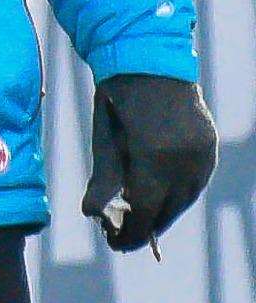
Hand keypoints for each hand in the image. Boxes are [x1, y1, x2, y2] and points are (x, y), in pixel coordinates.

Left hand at [81, 73, 217, 252]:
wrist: (149, 58)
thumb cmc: (117, 98)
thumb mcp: (103, 136)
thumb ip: (102, 178)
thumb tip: (91, 214)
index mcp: (152, 157)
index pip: (143, 210)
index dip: (129, 232)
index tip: (113, 243)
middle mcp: (184, 160)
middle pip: (166, 210)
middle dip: (144, 226)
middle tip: (122, 238)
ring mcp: (202, 154)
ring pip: (184, 200)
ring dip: (162, 212)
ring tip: (139, 220)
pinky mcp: (210, 149)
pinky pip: (194, 184)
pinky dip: (177, 194)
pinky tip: (160, 199)